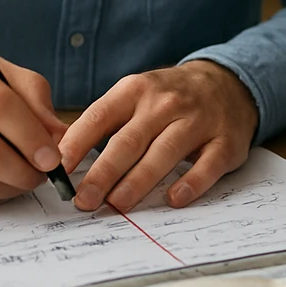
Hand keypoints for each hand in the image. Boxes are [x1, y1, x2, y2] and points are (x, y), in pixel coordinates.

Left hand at [59, 60, 258, 212]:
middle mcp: (166, 103)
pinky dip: (191, 183)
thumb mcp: (136, 95)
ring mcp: (198, 121)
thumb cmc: (169, 97)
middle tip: (83, 200)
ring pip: (164, 153)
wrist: (228, 82)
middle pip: (129, 140)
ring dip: (138, 181)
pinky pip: (207, 165)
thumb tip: (60, 157)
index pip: (100, 117)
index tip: (58, 170)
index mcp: (137, 90)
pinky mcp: (225, 142)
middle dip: (103, 172)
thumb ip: (103, 122)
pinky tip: (174, 198)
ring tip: (117, 204)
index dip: (77, 144)